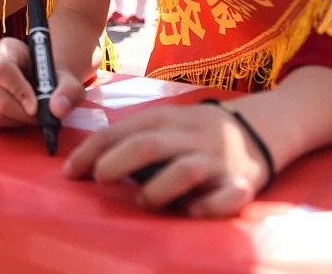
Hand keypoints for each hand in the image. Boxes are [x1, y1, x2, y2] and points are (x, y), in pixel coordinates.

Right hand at [0, 38, 85, 128]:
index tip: (35, 108)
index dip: (18, 92)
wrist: (39, 77)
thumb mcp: (67, 80)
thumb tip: (57, 109)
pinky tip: (17, 114)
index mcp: (7, 48)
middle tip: (40, 115)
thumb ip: (69, 92)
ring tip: (29, 112)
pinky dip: (6, 124)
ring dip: (16, 121)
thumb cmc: (51, 76)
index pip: (1, 70)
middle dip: (23, 114)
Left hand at [64, 102, 271, 216]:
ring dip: (156, 190)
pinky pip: (226, 198)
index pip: (119, 131)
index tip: (69, 172)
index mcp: (165, 118)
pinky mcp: (242, 184)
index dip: (90, 152)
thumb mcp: (166, 122)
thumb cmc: (196, 130)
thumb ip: (134, 136)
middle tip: (100, 180)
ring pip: (183, 171)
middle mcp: (189, 136)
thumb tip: (90, 161)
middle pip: (146, 146)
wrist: (261, 126)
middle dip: (115, 163)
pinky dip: (206, 207)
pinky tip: (190, 213)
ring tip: (143, 201)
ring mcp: (217, 160)